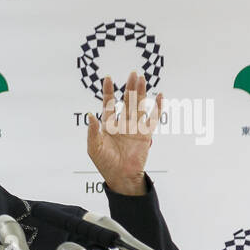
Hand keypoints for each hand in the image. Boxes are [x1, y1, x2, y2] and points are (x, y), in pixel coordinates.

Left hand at [87, 71, 158, 195]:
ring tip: (142, 78)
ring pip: (139, 106)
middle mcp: (122, 124)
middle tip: (132, 73)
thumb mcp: (94, 147)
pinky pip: (153, 118)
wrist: (120, 176)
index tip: (108, 78)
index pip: (109, 104)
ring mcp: (135, 128)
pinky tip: (159, 96)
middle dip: (129, 87)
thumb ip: (92, 131)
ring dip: (141, 92)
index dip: (109, 92)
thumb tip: (90, 115)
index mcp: (108, 125)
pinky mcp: (146, 134)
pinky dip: (157, 107)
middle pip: (127, 101)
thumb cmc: (104, 163)